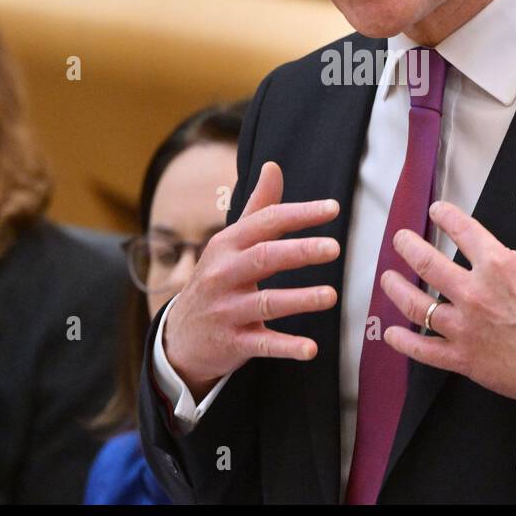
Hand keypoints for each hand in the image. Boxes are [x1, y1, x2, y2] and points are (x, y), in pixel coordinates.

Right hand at [164, 161, 340, 398]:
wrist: (180, 335)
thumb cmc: (218, 280)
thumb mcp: (231, 242)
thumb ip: (258, 207)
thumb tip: (273, 165)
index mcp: (228, 244)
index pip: (266, 223)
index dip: (299, 214)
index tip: (333, 208)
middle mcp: (225, 274)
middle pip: (265, 258)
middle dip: (300, 252)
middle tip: (335, 248)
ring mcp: (227, 310)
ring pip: (266, 302)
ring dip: (300, 299)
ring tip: (332, 296)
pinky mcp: (232, 342)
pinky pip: (263, 344)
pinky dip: (287, 347)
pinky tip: (311, 349)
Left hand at [380, 174, 515, 425]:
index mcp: (498, 265)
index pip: (463, 230)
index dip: (446, 215)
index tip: (437, 210)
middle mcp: (476, 293)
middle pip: (428, 264)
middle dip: (408, 247)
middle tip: (399, 240)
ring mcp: (466, 328)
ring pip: (418, 305)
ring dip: (397, 290)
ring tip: (387, 279)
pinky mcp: (465, 358)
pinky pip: (425, 350)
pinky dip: (404, 342)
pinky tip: (391, 334)